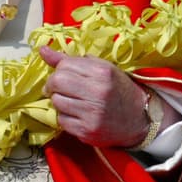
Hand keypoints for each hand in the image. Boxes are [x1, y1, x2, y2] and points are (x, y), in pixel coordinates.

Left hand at [38, 47, 167, 146]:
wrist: (139, 119)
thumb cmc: (118, 90)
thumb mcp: (101, 69)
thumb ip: (72, 60)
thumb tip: (43, 50)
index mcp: (102, 72)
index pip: (64, 65)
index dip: (59, 70)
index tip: (62, 76)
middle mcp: (98, 92)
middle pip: (57, 82)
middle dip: (52, 85)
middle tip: (58, 89)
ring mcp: (92, 113)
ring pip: (56, 102)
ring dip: (59, 101)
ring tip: (71, 102)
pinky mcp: (87, 131)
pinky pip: (62, 121)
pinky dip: (65, 117)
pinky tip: (77, 115)